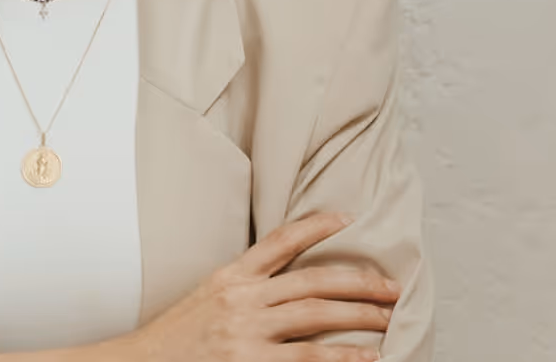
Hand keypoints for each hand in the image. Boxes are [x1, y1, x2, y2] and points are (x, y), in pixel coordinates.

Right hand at [123, 212, 399, 361]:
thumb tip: (286, 288)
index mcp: (230, 277)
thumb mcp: (206, 300)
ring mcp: (248, 332)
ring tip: (389, 319)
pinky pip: (310, 359)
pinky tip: (369, 358)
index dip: (316, 226)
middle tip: (391, 286)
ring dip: (360, 316)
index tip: (346, 218)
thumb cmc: (176, 340)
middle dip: (358, 282)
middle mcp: (242, 298)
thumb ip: (242, 290)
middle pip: (312, 280)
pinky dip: (343, 357)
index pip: (279, 240)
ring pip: (317, 315)